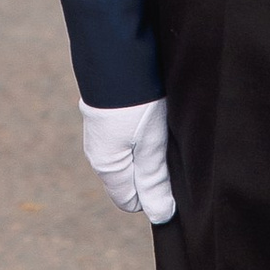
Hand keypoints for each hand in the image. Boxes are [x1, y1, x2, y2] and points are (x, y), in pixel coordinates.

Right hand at [79, 97, 175, 224]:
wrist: (116, 54)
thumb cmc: (136, 102)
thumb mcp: (151, 144)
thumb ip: (153, 180)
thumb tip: (161, 215)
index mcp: (106, 167)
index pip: (131, 202)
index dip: (153, 193)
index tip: (171, 174)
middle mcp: (98, 155)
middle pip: (131, 180)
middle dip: (153, 172)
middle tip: (171, 149)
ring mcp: (100, 136)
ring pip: (131, 159)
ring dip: (149, 151)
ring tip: (164, 130)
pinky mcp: (107, 118)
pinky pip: (127, 140)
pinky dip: (143, 134)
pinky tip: (154, 117)